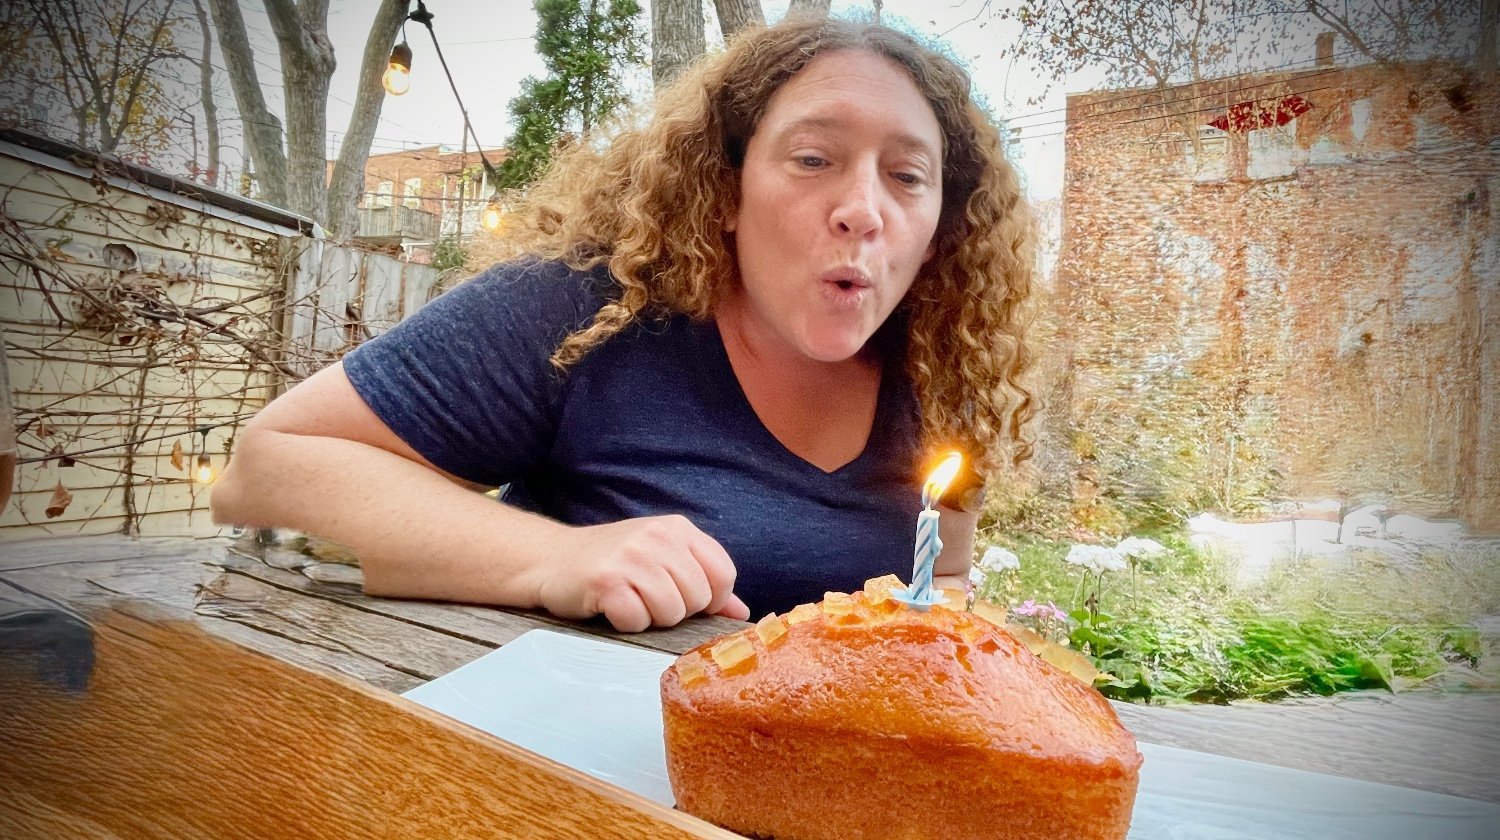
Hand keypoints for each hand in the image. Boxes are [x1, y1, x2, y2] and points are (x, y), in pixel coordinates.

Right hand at [535, 515, 749, 631]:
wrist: (550, 560)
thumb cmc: (612, 564)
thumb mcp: (663, 561)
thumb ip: (704, 582)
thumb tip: (742, 611)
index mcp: (678, 529)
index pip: (724, 574)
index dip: (711, 599)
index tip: (685, 599)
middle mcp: (657, 537)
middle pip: (699, 598)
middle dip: (677, 611)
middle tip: (646, 598)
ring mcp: (631, 557)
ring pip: (671, 613)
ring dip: (650, 618)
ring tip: (629, 601)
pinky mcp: (606, 581)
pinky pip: (637, 620)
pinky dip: (626, 623)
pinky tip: (612, 608)